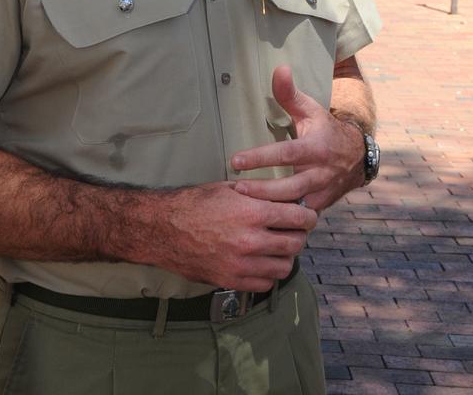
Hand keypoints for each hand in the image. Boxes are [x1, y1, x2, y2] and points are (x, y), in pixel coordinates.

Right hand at [142, 180, 316, 292]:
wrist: (164, 228)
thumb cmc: (195, 203)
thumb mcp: (229, 189)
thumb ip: (259, 194)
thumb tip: (285, 198)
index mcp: (252, 212)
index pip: (298, 218)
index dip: (307, 216)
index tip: (307, 215)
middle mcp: (251, 240)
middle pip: (295, 243)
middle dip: (299, 235)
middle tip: (293, 230)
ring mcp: (242, 264)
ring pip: (284, 266)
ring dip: (285, 256)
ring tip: (277, 247)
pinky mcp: (232, 280)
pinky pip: (266, 283)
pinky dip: (268, 273)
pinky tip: (261, 261)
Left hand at [230, 66, 365, 212]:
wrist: (356, 156)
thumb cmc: (325, 130)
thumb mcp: (310, 109)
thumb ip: (290, 93)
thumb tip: (279, 68)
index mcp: (315, 148)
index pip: (285, 154)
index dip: (260, 158)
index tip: (235, 160)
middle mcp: (320, 173)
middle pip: (288, 187)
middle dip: (261, 190)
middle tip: (235, 188)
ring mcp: (321, 193)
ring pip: (294, 206)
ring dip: (268, 207)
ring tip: (241, 204)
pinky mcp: (320, 206)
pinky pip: (299, 216)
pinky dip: (280, 218)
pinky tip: (258, 219)